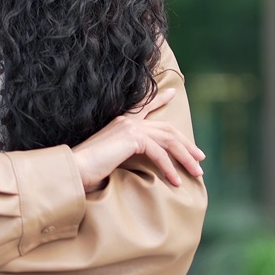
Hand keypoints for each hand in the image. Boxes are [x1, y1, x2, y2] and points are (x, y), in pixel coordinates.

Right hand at [70, 88, 204, 192]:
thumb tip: (140, 168)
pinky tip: (176, 181)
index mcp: (121, 122)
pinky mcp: (132, 138)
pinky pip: (159, 153)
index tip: (172, 92)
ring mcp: (130, 127)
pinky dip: (170, 168)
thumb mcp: (111, 159)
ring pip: (168, 140)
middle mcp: (127, 120)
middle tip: (200, 157)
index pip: (144, 106)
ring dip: (185, 157)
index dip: (159, 99)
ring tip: (197, 172)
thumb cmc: (88, 169)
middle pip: (166, 128)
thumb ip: (124, 155)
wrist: (75, 169)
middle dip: (186, 143)